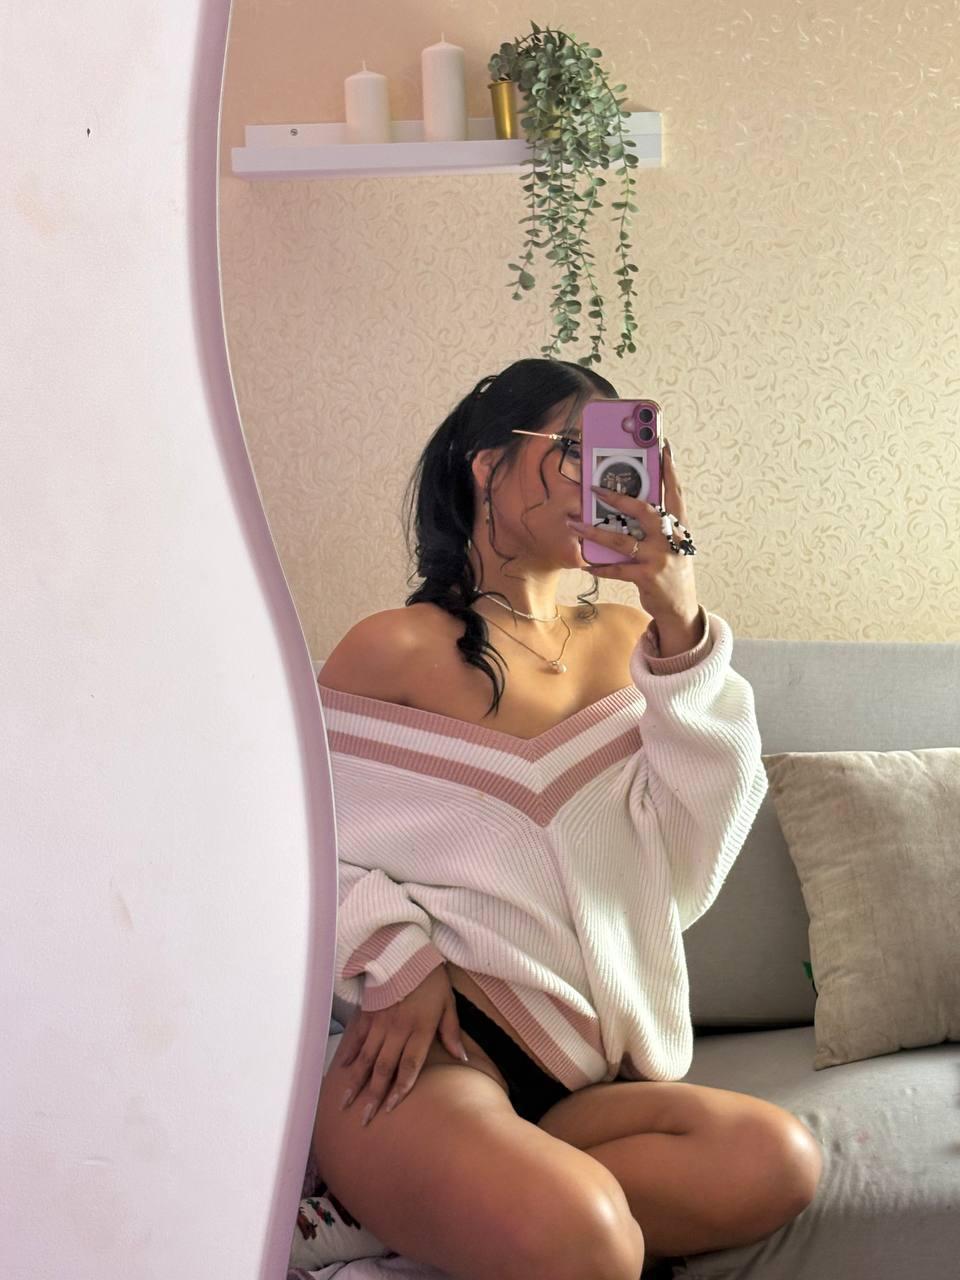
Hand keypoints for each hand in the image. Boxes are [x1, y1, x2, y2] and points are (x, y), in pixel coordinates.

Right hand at [334, 963, 467, 1126]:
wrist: (405, 949)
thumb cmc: (431, 977)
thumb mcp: (448, 1003)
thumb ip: (451, 1032)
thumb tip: (462, 1058)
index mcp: (420, 1028)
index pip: (409, 1066)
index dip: (399, 1089)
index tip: (389, 1110)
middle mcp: (397, 1029)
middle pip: (383, 1068)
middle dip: (373, 1096)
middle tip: (363, 1119)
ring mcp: (379, 1021)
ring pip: (366, 1057)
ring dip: (356, 1082)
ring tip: (346, 1103)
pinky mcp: (367, 1011)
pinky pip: (356, 1036)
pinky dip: (348, 1053)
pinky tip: (342, 1070)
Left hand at [567, 440, 699, 627]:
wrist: (680, 607)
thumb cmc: (670, 569)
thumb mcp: (671, 544)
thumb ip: (655, 526)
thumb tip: (626, 505)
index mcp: (678, 527)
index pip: (675, 493)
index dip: (670, 469)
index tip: (664, 446)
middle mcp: (671, 539)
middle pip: (645, 511)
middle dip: (619, 498)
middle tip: (596, 488)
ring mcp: (660, 558)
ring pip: (623, 541)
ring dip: (596, 532)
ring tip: (575, 526)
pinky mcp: (648, 577)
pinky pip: (618, 568)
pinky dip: (601, 566)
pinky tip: (587, 564)